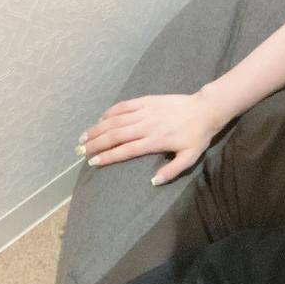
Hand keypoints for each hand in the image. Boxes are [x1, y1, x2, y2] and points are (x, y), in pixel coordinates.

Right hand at [75, 91, 227, 184]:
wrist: (204, 110)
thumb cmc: (196, 137)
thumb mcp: (189, 158)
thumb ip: (172, 171)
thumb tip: (153, 182)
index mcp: (155, 141)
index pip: (126, 150)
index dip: (108, 156)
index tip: (93, 162)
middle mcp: (146, 125)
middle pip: (115, 135)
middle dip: (95, 143)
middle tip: (80, 151)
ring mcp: (144, 111)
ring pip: (115, 120)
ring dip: (97, 129)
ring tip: (83, 137)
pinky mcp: (146, 101)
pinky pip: (123, 106)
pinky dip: (109, 113)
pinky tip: (100, 120)